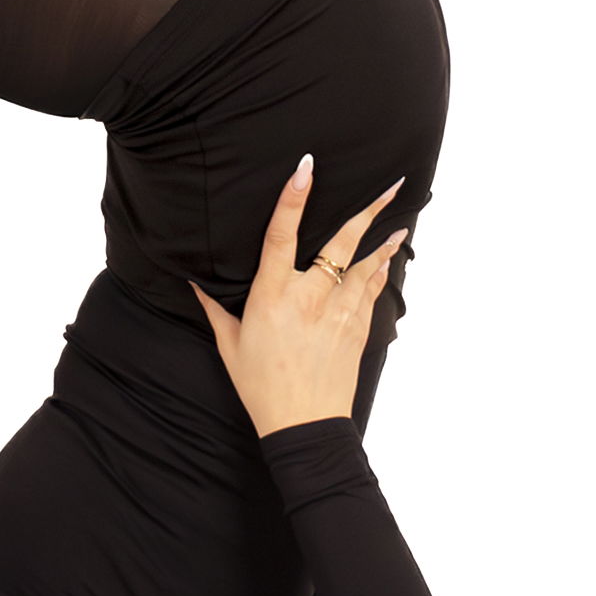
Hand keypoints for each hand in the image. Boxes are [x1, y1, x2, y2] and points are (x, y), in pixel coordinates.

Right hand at [191, 158, 408, 438]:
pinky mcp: (357, 330)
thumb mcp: (230, 345)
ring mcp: (338, 313)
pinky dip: (379, 273)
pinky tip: (387, 260)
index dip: (293, 199)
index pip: (281, 235)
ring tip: (400, 224)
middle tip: (389, 186)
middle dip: (366, 211)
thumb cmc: (261, 386)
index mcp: (273, 296)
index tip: (305, 169)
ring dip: (384, 243)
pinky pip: (371, 292)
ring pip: (366, 266)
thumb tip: (194, 284)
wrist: (304, 425)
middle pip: (340, 243)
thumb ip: (215, 308)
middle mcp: (309, 297)